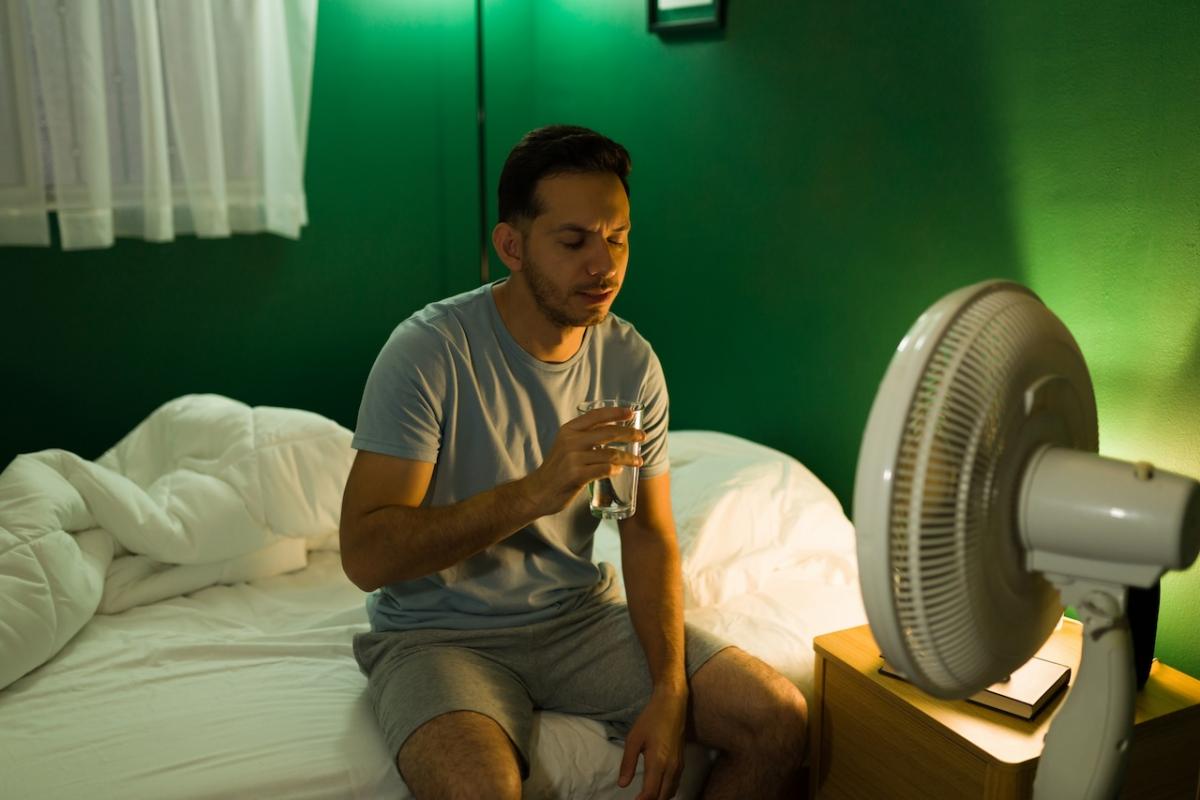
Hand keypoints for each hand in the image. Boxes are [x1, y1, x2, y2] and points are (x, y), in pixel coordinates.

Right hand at [521, 405, 645, 516]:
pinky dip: (615, 469)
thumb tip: (613, 431)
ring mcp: (573, 458)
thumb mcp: (566, 445)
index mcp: (569, 430)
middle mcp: (571, 441)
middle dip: (630, 433)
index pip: (596, 415)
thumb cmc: (557, 469)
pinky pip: (604, 469)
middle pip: (608, 432)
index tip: (632, 413)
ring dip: (628, 457)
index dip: (616, 412)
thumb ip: (584, 437)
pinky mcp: (576, 475)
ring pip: (611, 453)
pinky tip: (619, 471)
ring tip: (638, 461)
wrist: (538, 491)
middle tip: (643, 437)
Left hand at [617, 685, 687, 799]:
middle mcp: (671, 767)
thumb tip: (622, 784)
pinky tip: (657, 789)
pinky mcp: (682, 762)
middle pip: (662, 797)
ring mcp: (679, 765)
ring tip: (645, 797)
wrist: (672, 704)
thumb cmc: (651, 719)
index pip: (651, 793)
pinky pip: (675, 784)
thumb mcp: (633, 739)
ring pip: (670, 792)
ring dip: (659, 798)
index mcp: (658, 762)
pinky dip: (666, 792)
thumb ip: (627, 763)